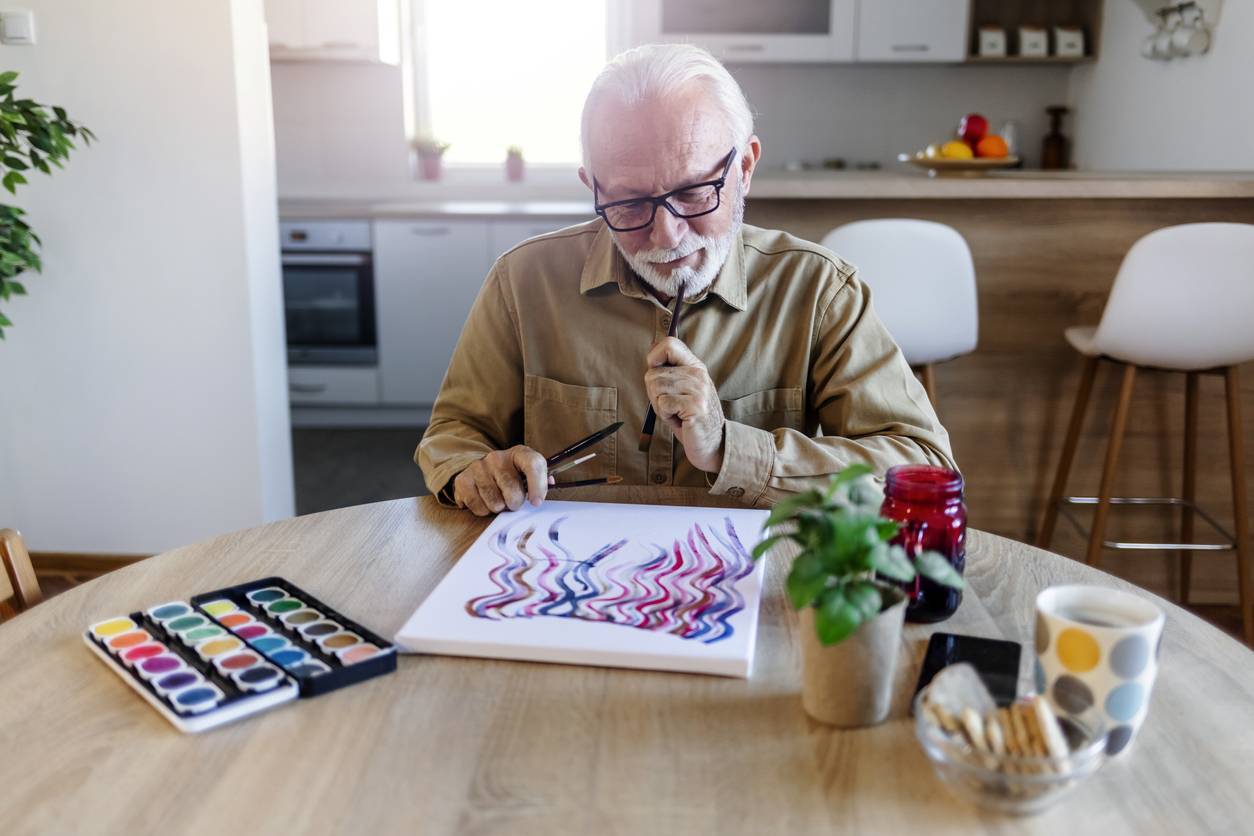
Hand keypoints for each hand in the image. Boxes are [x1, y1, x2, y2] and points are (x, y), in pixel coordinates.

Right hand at [453, 446, 552, 515]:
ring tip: (497, 498)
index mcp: (519, 453)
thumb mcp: (528, 474)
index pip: (532, 464)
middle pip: (512, 492)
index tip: (536, 503)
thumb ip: (541, 481)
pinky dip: (483, 510)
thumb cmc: (512, 475)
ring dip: (498, 508)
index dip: (537, 485)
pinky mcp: (463, 479)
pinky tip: (484, 499)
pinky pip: (478, 507)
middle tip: (512, 500)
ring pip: (495, 503)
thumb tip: (548, 486)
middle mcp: (497, 457)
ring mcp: (478, 467)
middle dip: (515, 503)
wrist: (481, 470)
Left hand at [644, 337, 724, 472]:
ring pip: (655, 388)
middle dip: (654, 393)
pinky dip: (665, 416)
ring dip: (660, 406)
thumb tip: (650, 356)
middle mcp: (698, 374)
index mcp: (694, 366)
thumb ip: (668, 372)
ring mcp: (698, 389)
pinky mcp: (696, 406)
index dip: (654, 357)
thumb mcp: (680, 389)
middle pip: (653, 373)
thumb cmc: (689, 417)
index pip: (669, 343)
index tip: (656, 372)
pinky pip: (663, 404)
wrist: (712, 443)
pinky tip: (680, 420)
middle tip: (671, 405)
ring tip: (676, 413)